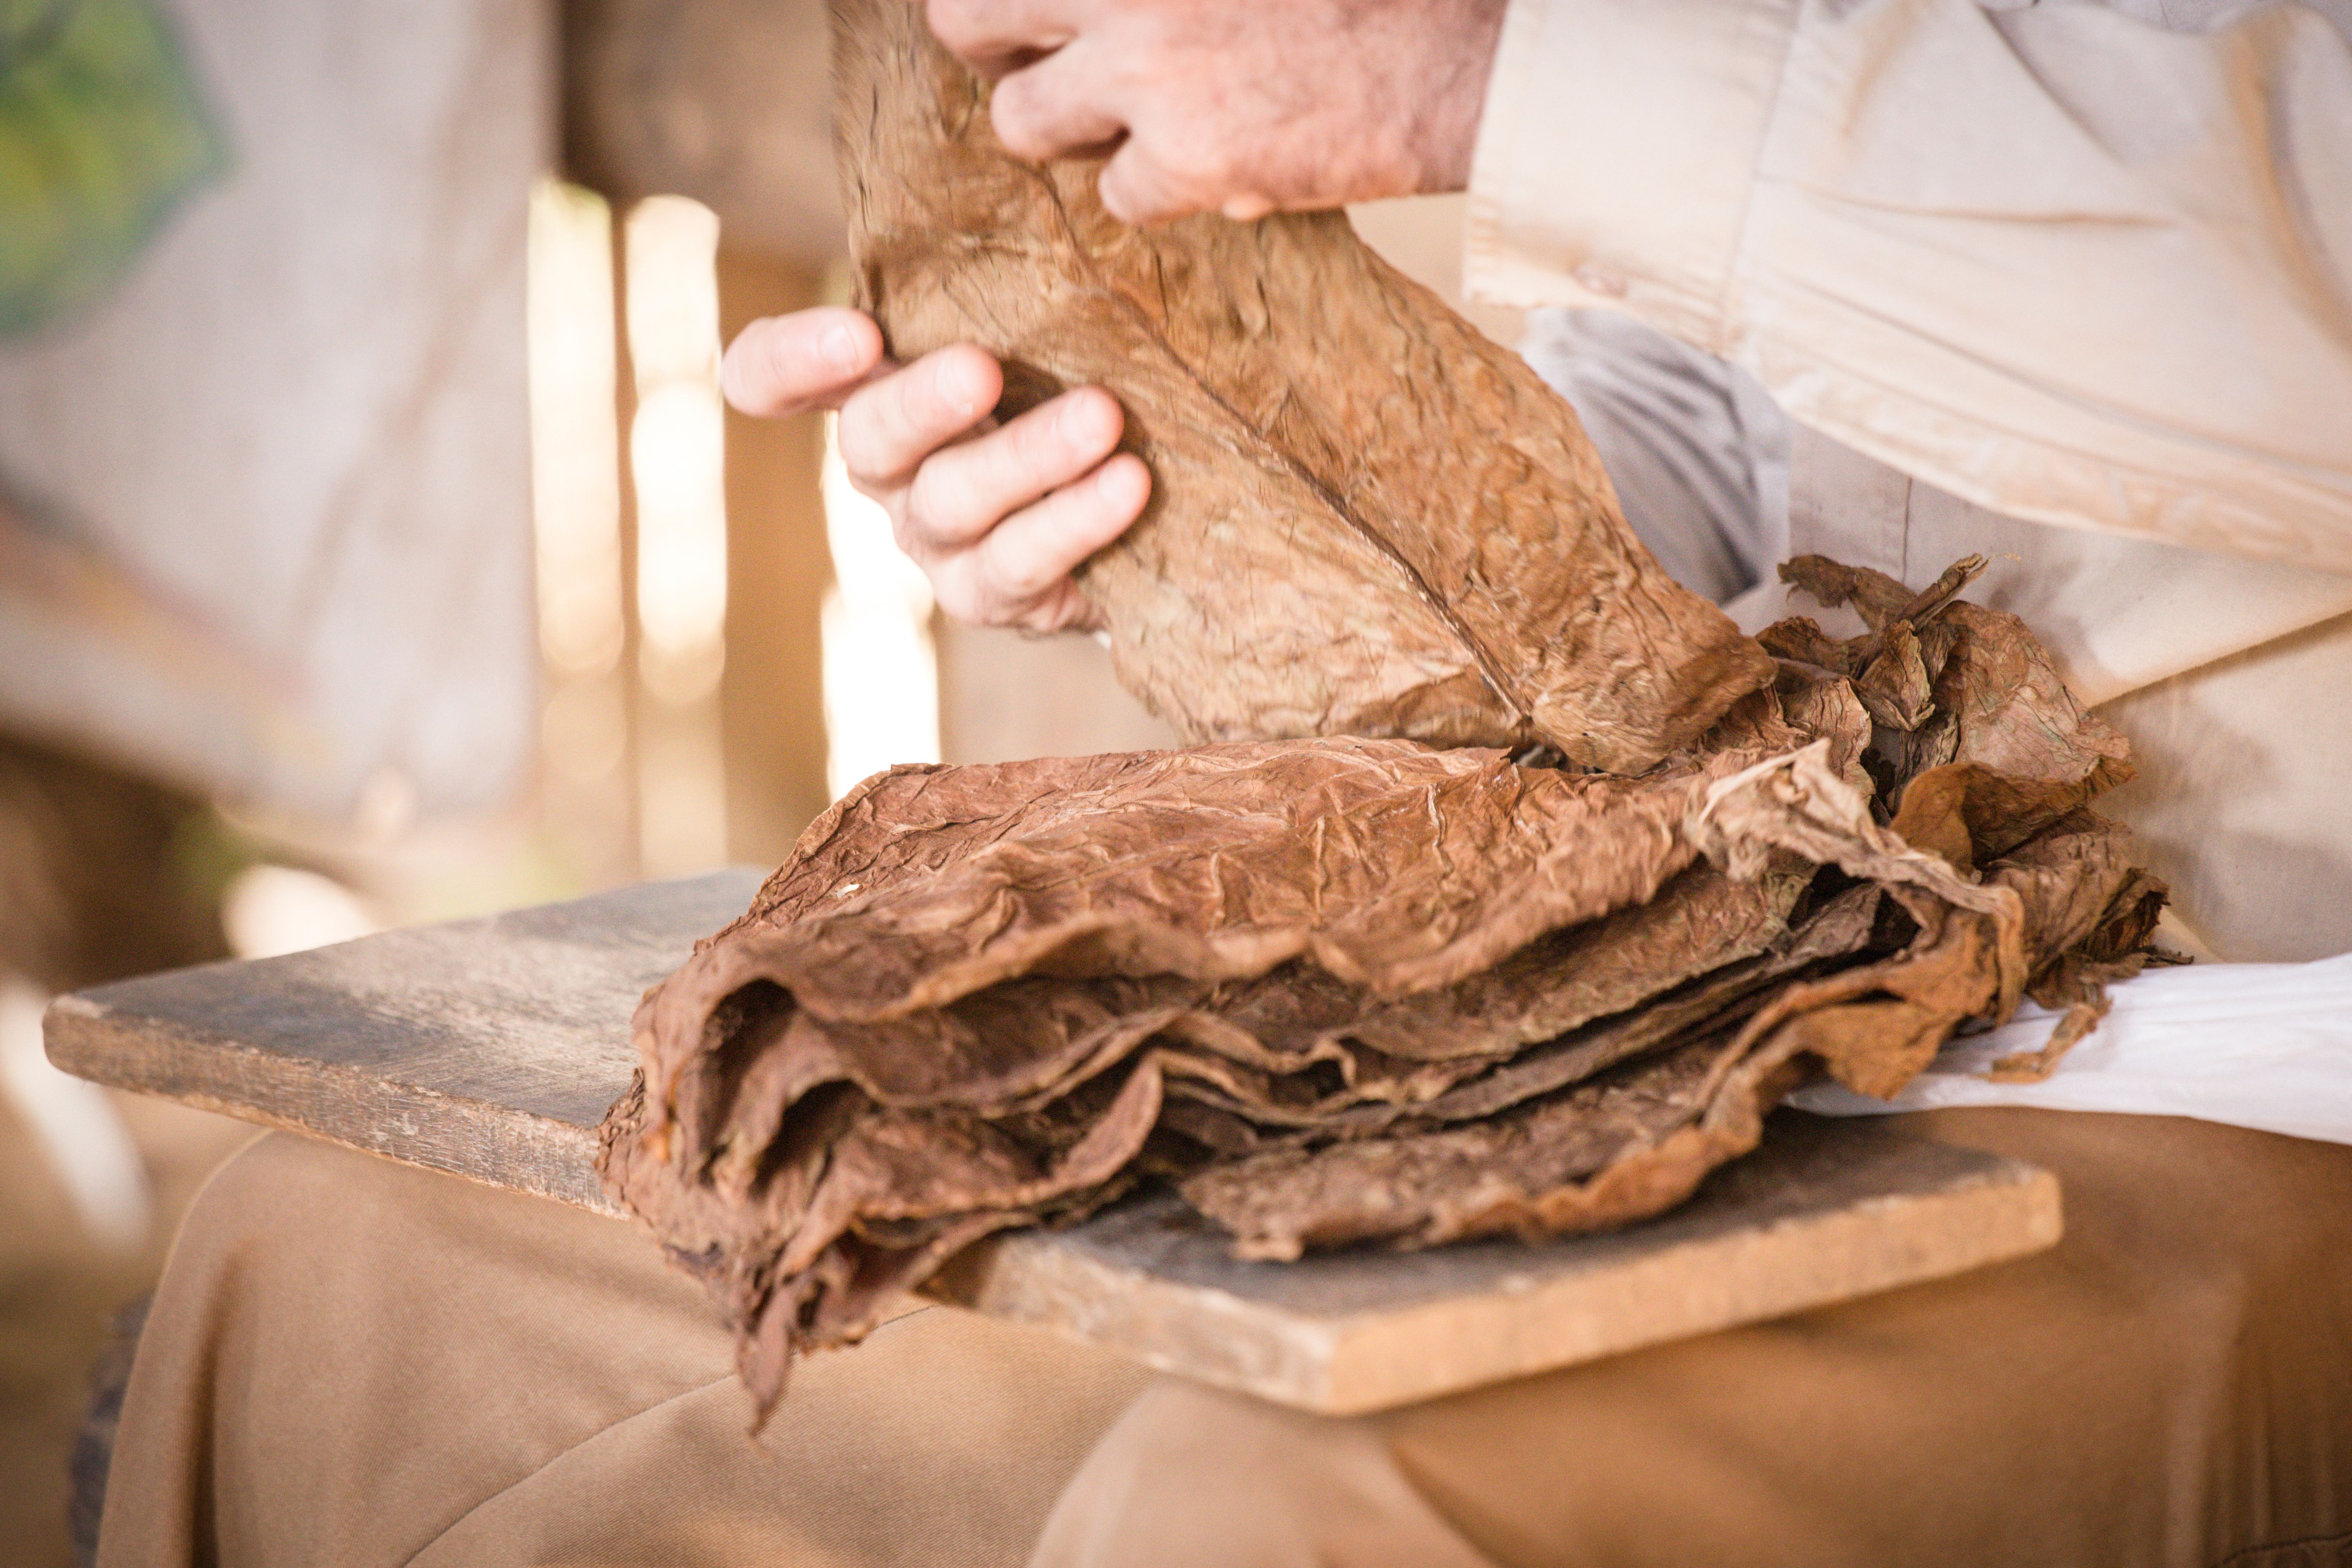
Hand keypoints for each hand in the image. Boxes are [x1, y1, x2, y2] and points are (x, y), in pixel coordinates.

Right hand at [722, 307, 1150, 631]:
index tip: (858, 334)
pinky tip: (1128, 482)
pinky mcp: (992, 594)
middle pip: (870, 440)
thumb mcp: (1023, 324)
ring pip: (953, 501)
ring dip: (1028, 458)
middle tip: (982, 369)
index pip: (769, 378)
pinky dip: (1074, 520)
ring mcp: (933, 538)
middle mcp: (886, 467)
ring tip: (1103, 419)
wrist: (1126, 512)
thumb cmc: (1062, 386)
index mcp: (867, 389)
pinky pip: (1019, 563)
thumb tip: (1039, 185)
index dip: (791, 361)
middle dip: (923, 404)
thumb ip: (994, 284)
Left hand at [925, 0, 1507, 225]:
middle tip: (1032, 60)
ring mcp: (1148, 66)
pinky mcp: (1189, 156)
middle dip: (993, 46)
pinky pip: (1118, 195)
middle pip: (965, 16)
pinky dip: (1162, 190)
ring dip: (1068, 128)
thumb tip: (1085, 12)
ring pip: (1023, 122)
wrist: (1466, 54)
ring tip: (1136, 118)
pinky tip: (1225, 156)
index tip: (1031, 12)